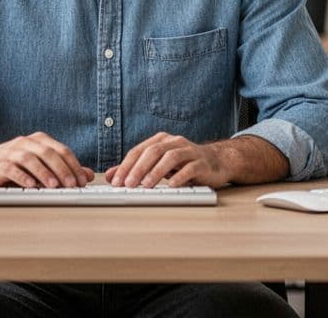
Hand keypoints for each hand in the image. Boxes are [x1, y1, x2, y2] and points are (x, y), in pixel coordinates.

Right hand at [0, 132, 93, 189]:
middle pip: (48, 153)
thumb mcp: (42, 165)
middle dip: (62, 169)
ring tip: (54, 185)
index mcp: (40, 140)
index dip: (74, 165)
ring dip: (44, 173)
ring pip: (30, 160)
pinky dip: (23, 177)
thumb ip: (64, 169)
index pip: (61, 150)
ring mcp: (12, 152)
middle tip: (71, 185)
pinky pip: (12, 169)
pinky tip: (31, 186)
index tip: (82, 181)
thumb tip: (88, 175)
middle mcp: (26, 143)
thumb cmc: (16, 165)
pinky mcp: (0, 164)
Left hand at [105, 132, 229, 188]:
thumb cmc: (184, 164)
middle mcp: (174, 142)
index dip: (126, 165)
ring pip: (170, 157)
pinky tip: (171, 186)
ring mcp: (190, 151)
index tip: (116, 181)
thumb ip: (135, 168)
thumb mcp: (158, 165)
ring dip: (156, 172)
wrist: (217, 162)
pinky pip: (190, 168)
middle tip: (128, 184)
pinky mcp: (202, 163)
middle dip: (138, 169)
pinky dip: (179, 177)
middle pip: (153, 152)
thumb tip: (111, 175)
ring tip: (146, 186)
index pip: (139, 151)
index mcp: (161, 140)